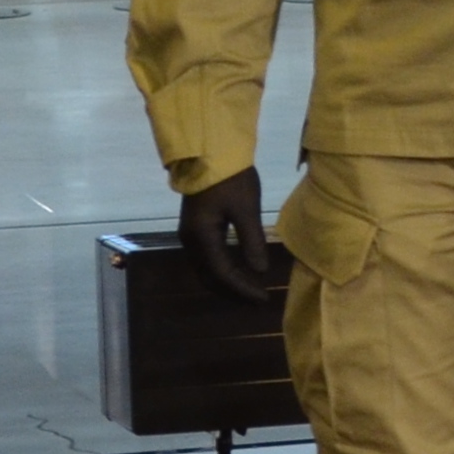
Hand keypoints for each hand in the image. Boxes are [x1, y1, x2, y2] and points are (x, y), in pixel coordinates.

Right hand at [178, 168, 279, 305]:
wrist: (209, 153)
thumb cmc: (231, 179)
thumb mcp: (246, 209)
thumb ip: (251, 241)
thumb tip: (259, 271)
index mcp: (202, 237)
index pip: (222, 275)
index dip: (243, 290)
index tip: (263, 299)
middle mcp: (190, 242)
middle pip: (210, 278)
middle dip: (233, 292)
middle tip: (258, 300)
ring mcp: (189, 235)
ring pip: (205, 271)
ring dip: (226, 284)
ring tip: (249, 290)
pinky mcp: (194, 229)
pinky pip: (205, 260)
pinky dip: (221, 271)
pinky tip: (237, 272)